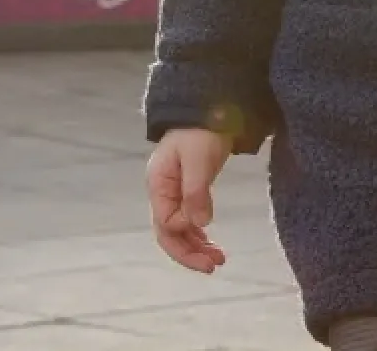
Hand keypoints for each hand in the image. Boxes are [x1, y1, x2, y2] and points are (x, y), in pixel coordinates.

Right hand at [147, 128, 231, 273]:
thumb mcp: (198, 159)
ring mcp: (174, 194)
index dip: (184, 232)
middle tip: (213, 266)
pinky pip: (189, 221)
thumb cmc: (200, 131)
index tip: (206, 230)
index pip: (165, 222)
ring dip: (197, 248)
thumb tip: (199, 223)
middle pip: (169, 233)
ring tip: (219, 261)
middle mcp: (162, 193)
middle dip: (189, 253)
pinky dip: (200, 235)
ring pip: (180, 231)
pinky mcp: (188, 192)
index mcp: (158, 185)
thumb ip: (196, 190)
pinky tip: (213, 245)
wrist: (209, 110)